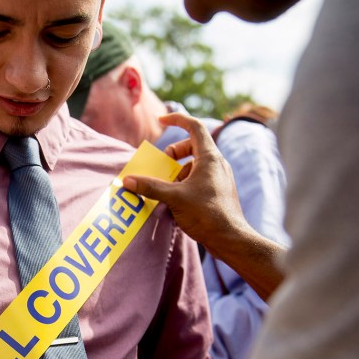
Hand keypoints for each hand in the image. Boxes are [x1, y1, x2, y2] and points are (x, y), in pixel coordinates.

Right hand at [122, 111, 251, 249]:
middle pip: (193, 145)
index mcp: (210, 157)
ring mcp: (219, 178)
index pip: (194, 126)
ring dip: (177, 171)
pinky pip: (199, 178)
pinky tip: (176, 201)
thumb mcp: (174, 198)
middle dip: (173, 153)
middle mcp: (217, 164)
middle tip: (162, 166)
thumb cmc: (206, 215)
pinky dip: (185, 183)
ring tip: (167, 188)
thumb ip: (150, 187)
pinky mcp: (218, 191)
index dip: (177, 119)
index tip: (161, 120)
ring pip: (195, 164)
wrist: (230, 239)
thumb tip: (127, 181)